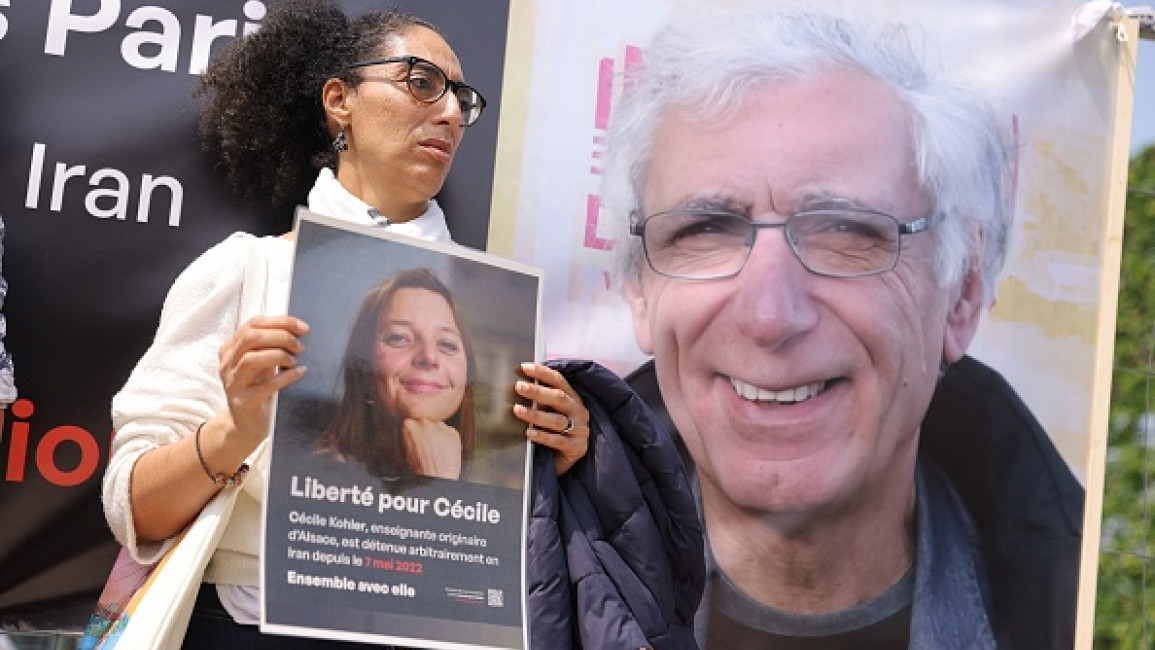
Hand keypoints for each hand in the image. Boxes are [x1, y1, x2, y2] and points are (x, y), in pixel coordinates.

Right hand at [218, 315, 308, 445]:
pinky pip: (266, 385)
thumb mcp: (261, 364)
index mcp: (230, 350)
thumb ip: (270, 347)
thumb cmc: (257, 389)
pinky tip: (299, 372)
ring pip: (252, 359)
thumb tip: (297, 330)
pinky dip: (286, 376)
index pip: (253, 324)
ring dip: (279, 355)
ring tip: (294, 360)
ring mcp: (233, 384)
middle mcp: (227, 364)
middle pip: (251, 338)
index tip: (302, 327)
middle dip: (281, 336)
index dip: (280, 322)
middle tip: (300, 346)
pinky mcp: (243, 402)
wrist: (245, 425)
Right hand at [402, 419, 462, 478]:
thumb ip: (410, 437)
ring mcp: (440, 426)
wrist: (437, 476)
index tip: (417, 438)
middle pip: (426, 423)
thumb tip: (413, 434)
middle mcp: (425, 423)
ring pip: (438, 427)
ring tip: (436, 450)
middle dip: (427, 432)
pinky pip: (450, 432)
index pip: (412, 423)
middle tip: (427, 445)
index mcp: (410, 426)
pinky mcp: (453, 432)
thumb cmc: (421, 468)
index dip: (415, 433)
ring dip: (438, 435)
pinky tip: (444, 450)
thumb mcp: (407, 451)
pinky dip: (448, 439)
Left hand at [513, 362, 589, 475]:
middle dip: (537, 391)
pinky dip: (542, 436)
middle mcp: (578, 412)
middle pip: (559, 398)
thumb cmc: (556, 431)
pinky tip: (528, 433)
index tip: (523, 367)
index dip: (542, 372)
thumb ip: (541, 401)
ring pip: (557, 420)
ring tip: (517, 410)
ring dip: (535, 415)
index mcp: (573, 398)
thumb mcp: (552, 412)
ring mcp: (580, 430)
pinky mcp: (576, 448)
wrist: (568, 460)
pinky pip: (557, 441)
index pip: (559, 381)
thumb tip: (518, 386)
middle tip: (518, 387)